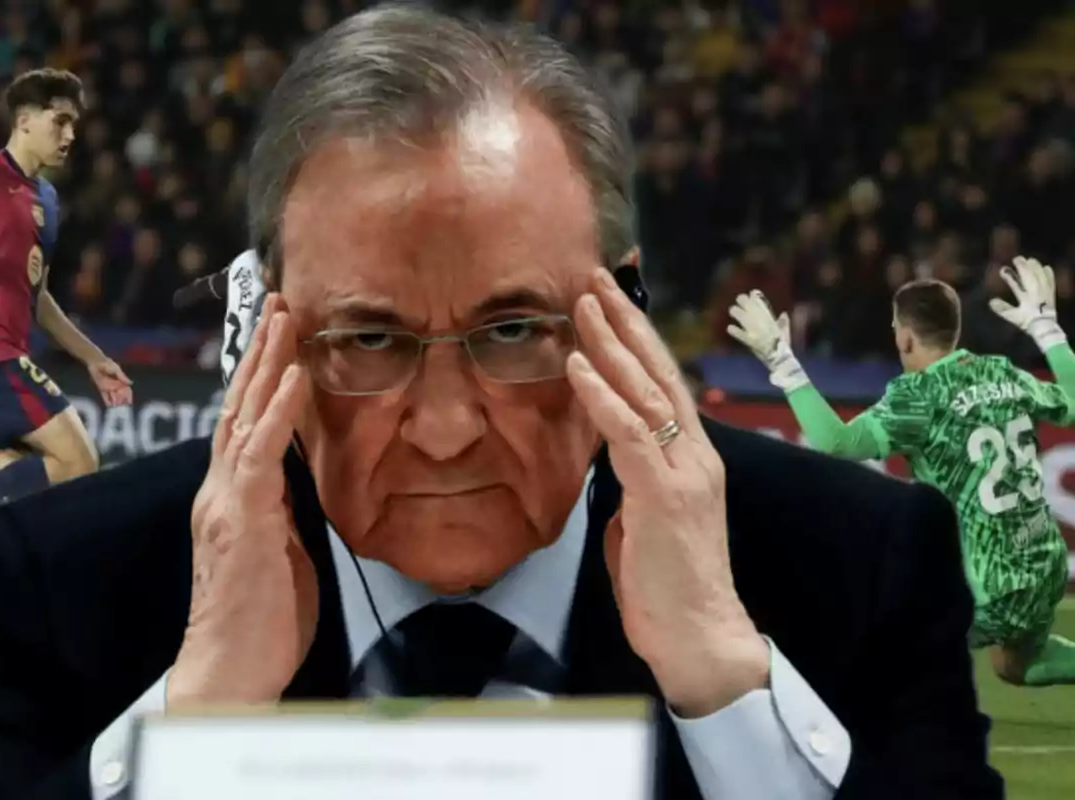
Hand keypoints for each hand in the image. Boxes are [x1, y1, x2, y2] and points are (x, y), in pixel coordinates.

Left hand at [86, 358, 133, 406]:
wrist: (95, 362)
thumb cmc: (107, 364)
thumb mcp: (116, 369)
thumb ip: (122, 377)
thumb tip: (131, 383)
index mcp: (121, 381)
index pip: (126, 390)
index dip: (128, 396)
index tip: (129, 402)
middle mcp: (116, 386)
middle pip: (120, 395)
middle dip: (121, 401)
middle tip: (121, 406)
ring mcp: (108, 387)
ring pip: (113, 397)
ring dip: (115, 402)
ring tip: (116, 408)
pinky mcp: (101, 388)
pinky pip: (105, 396)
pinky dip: (107, 401)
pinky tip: (109, 406)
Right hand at [167, 295, 315, 707]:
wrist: (228, 671)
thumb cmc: (259, 621)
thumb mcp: (279, 554)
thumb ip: (282, 513)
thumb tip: (295, 485)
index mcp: (231, 498)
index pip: (244, 425)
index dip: (259, 379)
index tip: (278, 337)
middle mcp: (220, 490)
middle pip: (238, 408)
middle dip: (258, 353)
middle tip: (277, 302)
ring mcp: (226, 502)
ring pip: (244, 417)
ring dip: (266, 363)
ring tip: (283, 317)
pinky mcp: (241, 519)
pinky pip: (260, 454)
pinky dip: (277, 411)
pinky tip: (293, 375)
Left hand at [567, 269, 768, 717]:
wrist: (701, 636)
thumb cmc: (669, 583)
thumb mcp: (645, 516)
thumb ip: (633, 479)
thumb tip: (612, 456)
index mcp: (692, 457)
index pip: (664, 386)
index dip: (638, 342)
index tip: (612, 303)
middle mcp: (696, 454)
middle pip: (659, 373)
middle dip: (627, 323)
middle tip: (597, 279)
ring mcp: (685, 472)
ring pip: (647, 392)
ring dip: (612, 344)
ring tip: (584, 303)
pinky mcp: (666, 495)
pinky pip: (630, 434)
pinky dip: (603, 397)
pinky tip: (579, 365)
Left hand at [726, 290, 807, 391]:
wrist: (781, 359)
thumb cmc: (784, 346)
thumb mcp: (785, 332)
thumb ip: (784, 322)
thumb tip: (784, 314)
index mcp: (770, 319)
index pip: (760, 303)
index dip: (754, 296)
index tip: (751, 294)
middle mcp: (762, 322)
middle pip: (748, 305)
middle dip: (742, 301)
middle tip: (739, 302)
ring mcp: (755, 330)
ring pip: (741, 316)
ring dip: (736, 312)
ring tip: (733, 312)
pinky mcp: (749, 340)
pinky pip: (739, 334)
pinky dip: (734, 330)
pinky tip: (730, 328)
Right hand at [990, 255, 1065, 350]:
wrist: (1045, 327)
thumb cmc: (1028, 322)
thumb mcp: (1013, 317)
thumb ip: (1003, 309)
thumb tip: (991, 301)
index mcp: (1027, 295)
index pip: (1019, 281)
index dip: (1012, 273)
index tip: (1006, 266)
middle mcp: (1036, 290)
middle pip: (1030, 275)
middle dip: (1024, 266)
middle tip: (1018, 258)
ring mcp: (1045, 290)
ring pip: (1040, 275)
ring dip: (1035, 267)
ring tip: (1031, 260)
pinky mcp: (1051, 293)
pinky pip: (1050, 280)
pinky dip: (1048, 273)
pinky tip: (1046, 268)